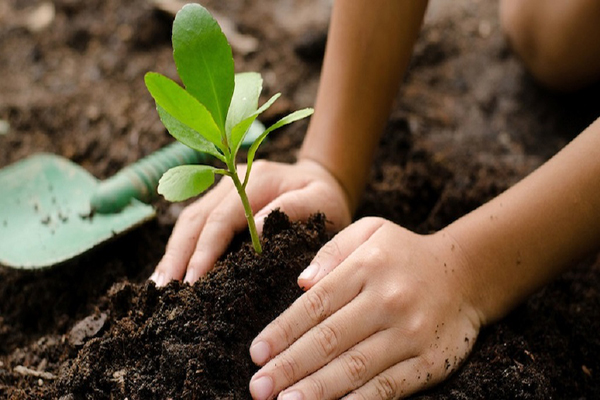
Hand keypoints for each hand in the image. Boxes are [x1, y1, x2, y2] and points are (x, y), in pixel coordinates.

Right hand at [150, 159, 351, 284]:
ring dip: (173, 253)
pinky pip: (194, 224)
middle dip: (178, 255)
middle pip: (195, 218)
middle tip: (164, 290)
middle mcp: (232, 180)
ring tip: (160, 286)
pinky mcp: (219, 202)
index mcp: (256, 179)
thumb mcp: (320, 202)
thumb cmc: (325, 198)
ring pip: (188, 220)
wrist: (322, 181)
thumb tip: (255, 232)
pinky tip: (172, 272)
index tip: (193, 282)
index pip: (221, 218)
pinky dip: (182, 248)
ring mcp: (222, 189)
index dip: (204, 250)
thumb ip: (292, 210)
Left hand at [248, 218, 481, 398]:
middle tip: (258, 387)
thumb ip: (333, 251)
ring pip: (354, 367)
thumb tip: (301, 283)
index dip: (283, 331)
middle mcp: (388, 300)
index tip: (256, 353)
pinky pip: (388, 387)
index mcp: (368, 266)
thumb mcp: (370, 231)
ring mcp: (411, 333)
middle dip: (289, 366)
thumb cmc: (405, 254)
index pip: (316, 304)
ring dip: (316, 389)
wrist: (468, 274)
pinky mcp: (429, 361)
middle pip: (329, 339)